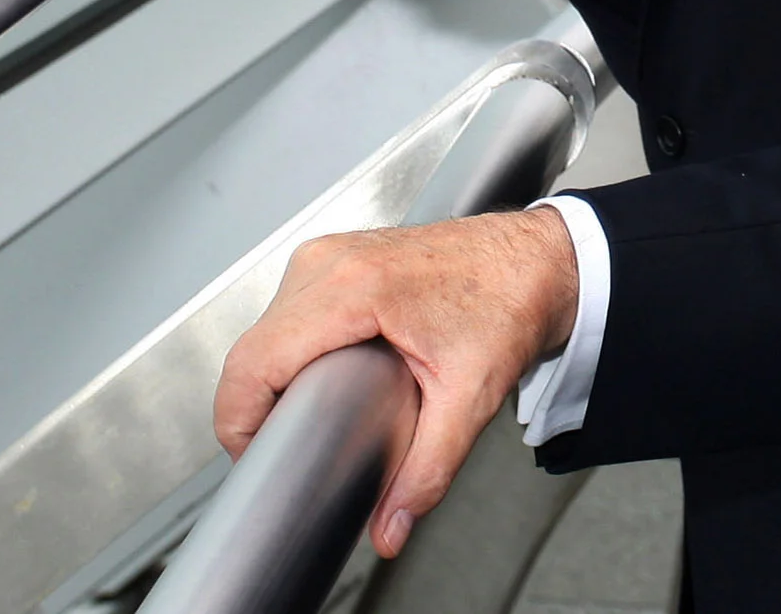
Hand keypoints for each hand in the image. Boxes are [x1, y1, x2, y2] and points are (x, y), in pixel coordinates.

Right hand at [217, 208, 579, 558]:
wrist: (540, 260)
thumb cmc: (512, 301)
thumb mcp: (471, 396)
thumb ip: (427, 470)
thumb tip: (391, 525)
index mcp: (353, 288)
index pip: (253, 363)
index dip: (240, 423)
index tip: (259, 457)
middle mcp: (330, 262)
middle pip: (252, 351)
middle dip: (257, 408)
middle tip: (293, 444)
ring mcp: (330, 254)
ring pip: (263, 331)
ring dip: (272, 379)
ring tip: (308, 412)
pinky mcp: (336, 258)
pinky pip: (286, 312)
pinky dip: (290, 350)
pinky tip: (318, 376)